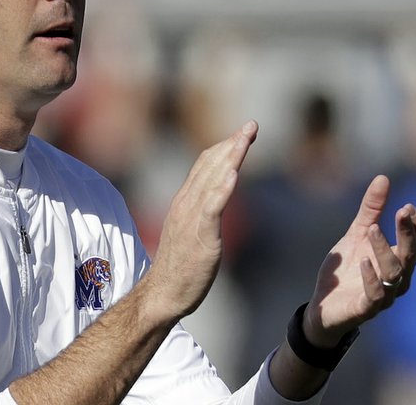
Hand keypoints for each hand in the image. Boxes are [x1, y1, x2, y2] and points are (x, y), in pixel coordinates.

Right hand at [145, 120, 257, 322]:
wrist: (164, 291)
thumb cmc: (180, 265)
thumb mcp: (191, 230)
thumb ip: (202, 211)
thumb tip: (216, 199)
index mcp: (185, 201)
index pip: (205, 165)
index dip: (224, 147)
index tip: (243, 133)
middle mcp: (186, 202)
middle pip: (210, 165)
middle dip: (232, 143)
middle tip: (252, 124)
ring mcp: (191, 217)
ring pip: (213, 179)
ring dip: (230, 156)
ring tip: (245, 137)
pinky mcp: (200, 234)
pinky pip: (212, 207)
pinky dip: (222, 189)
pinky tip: (234, 174)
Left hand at [303, 175, 415, 347]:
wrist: (323, 303)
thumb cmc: (347, 268)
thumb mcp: (356, 234)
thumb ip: (371, 210)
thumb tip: (383, 177)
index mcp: (398, 259)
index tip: (407, 207)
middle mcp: (397, 278)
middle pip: (411, 255)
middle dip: (407, 233)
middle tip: (401, 210)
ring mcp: (384, 295)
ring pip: (394, 273)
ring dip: (385, 249)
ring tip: (372, 229)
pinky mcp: (365, 308)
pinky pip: (376, 295)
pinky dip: (372, 277)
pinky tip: (363, 261)